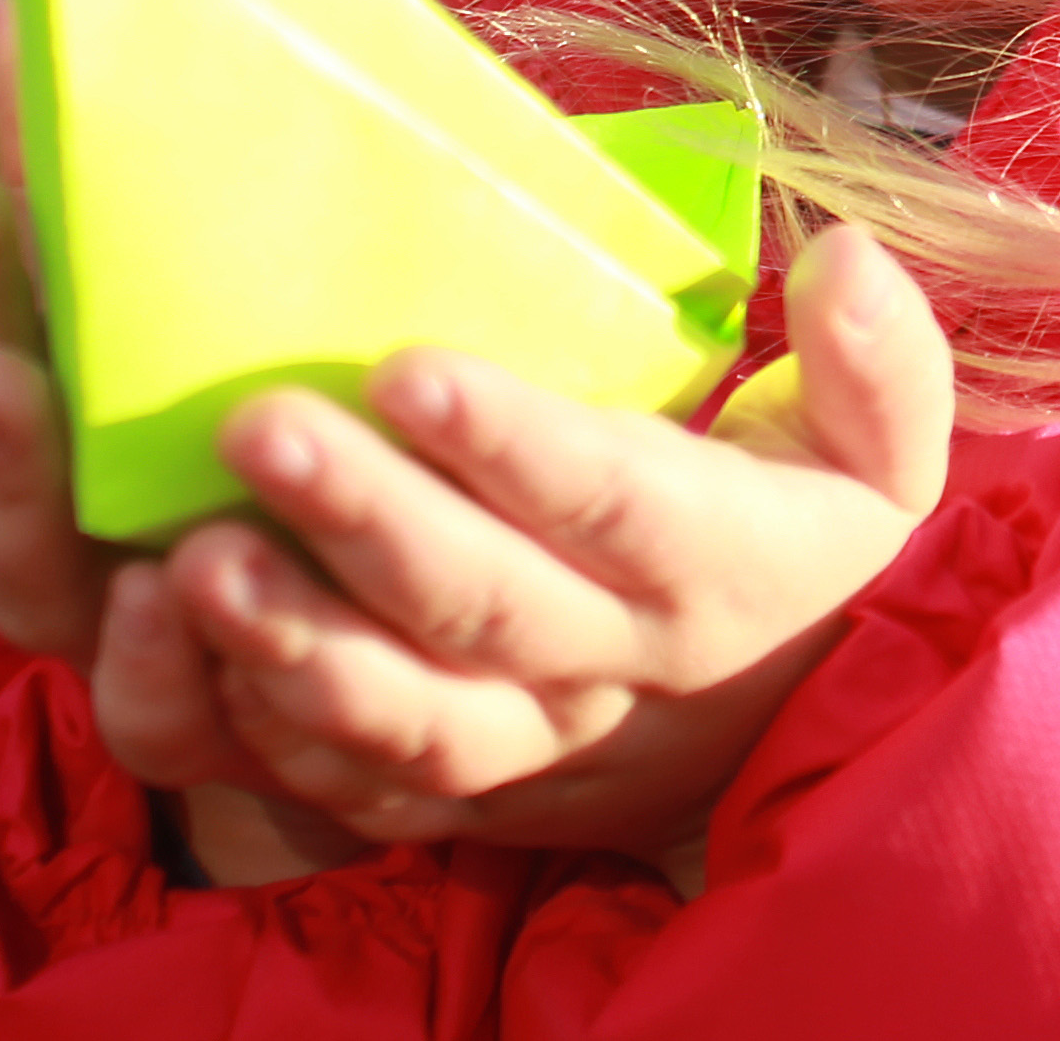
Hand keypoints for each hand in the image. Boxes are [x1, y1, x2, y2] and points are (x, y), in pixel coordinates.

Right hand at [0, 0, 378, 884]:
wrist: (543, 587)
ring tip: (9, 377)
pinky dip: (158, 662)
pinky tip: (170, 583)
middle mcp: (78, 516)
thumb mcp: (350, 260)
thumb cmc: (414, 377)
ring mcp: (138, 632)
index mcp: (83, 393)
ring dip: (10, 471)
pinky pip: (169, 719)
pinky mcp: (237, 737)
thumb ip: (283, 162)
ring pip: (36, 572)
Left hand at [88, 222, 953, 874]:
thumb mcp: (881, 458)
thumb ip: (879, 365)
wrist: (789, 738)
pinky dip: (259, 735)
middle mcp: (616, 666)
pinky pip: (347, 792)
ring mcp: (527, 748)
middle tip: (256, 429)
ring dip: (291, 646)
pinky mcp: (454, 801)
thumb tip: (845, 259)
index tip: (410, 370)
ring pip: (406, 720)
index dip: (513, 445)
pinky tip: (178, 648)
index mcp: (713, 564)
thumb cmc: (807, 549)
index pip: (614, 501)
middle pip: (485, 607)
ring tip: (192, 563)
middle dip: (366, 520)